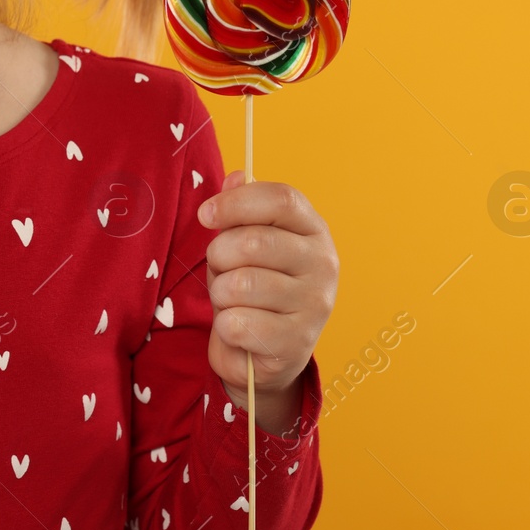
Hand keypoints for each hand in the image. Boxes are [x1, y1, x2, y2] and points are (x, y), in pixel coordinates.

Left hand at [197, 170, 336, 432]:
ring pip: (240, 285)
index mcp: (313, 229)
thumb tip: (234, 176)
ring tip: (231, 301)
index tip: (205, 215)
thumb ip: (241, 209)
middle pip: (253, 241)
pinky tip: (239, 329)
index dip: (236, 202)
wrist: (268, 354)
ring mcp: (315, 305)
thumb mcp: (244, 242)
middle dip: (219, 255)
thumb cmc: (254, 287)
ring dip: (220, 293)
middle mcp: (323, 264)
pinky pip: (237, 323)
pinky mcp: (296, 344)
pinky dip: (225, 326)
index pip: (281, 199)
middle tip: (222, 269)